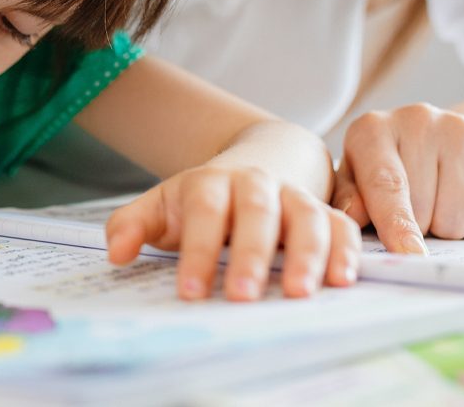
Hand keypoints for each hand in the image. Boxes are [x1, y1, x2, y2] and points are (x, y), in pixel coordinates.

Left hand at [105, 166, 359, 300]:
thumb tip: (116, 252)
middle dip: (251, 254)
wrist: (251, 167)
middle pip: (257, 212)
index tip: (191, 293)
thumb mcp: (161, 207)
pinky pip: (343, 226)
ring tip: (299, 294)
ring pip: (307, 216)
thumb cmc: (199, 203)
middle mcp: (257, 184)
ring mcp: (294, 195)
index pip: (205, 213)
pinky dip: (346, 251)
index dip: (198, 251)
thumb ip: (132, 225)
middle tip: (243, 297)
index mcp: (210, 182)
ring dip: (306, 254)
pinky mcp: (326, 211)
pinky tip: (342, 282)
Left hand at [332, 103, 463, 251]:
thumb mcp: (355, 178)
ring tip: (436, 205)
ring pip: (458, 216)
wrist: (439, 138)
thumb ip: (349, 198)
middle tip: (413, 212)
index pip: (386, 183)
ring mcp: (460, 129)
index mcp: (373, 130)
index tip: (408, 254)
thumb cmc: (386, 167)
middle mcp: (417, 120)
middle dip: (417, 228)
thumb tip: (350, 214)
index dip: (396, 224)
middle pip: (424, 207)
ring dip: (446, 228)